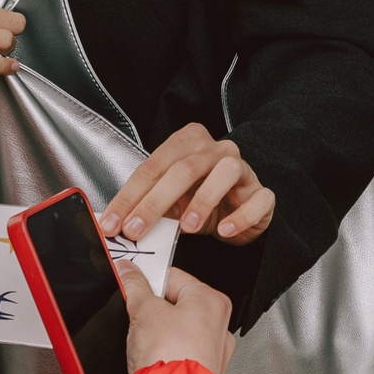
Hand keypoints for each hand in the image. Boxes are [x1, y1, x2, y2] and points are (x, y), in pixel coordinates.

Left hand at [100, 121, 275, 244]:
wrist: (237, 213)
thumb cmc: (199, 201)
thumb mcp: (169, 202)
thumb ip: (147, 206)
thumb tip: (116, 224)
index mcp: (187, 143)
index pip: (152, 167)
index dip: (129, 197)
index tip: (111, 223)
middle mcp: (216, 149)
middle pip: (184, 169)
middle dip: (155, 202)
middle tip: (136, 229)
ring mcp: (243, 168)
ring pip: (225, 172)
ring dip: (203, 201)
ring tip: (187, 227)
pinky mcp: (262, 192)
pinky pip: (257, 199)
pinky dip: (240, 216)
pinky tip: (225, 230)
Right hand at [122, 264, 235, 373]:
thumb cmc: (169, 358)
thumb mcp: (143, 311)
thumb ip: (134, 286)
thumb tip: (128, 271)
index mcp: (212, 300)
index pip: (173, 276)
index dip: (147, 280)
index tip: (131, 283)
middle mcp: (220, 323)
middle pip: (176, 303)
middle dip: (152, 308)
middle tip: (137, 314)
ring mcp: (214, 350)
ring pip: (178, 328)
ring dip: (158, 331)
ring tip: (146, 340)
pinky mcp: (203, 370)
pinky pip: (180, 350)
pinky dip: (166, 350)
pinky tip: (154, 356)